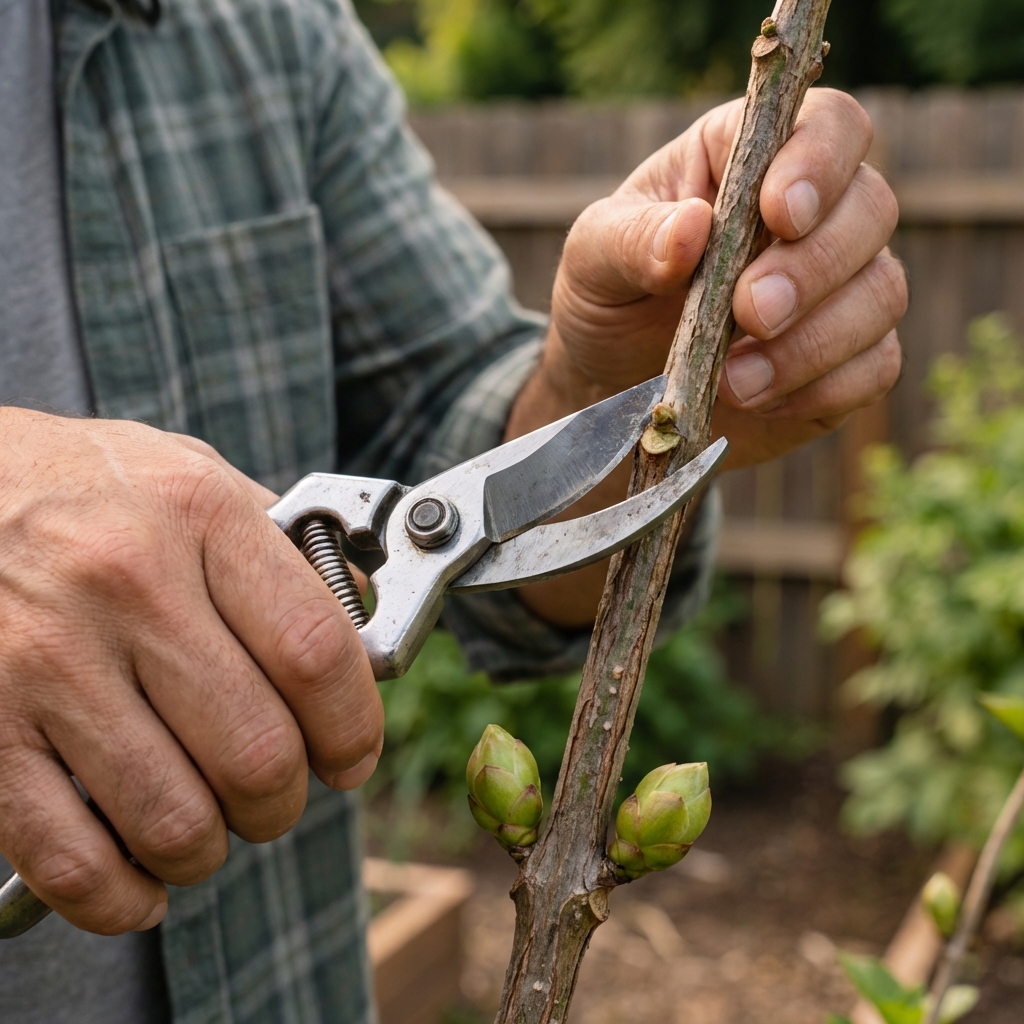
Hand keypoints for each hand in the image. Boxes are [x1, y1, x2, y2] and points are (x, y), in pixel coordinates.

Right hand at [0, 410, 382, 933]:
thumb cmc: (92, 486)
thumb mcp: (200, 479)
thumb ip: (286, 551)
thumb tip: (366, 628)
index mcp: (200, 516)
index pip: (317, 651)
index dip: (352, 727)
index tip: (352, 757)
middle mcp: (128, 583)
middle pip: (257, 750)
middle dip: (284, 803)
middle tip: (274, 797)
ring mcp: (47, 658)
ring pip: (174, 818)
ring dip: (208, 850)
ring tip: (206, 827)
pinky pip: (69, 857)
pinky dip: (120, 896)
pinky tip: (139, 878)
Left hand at [510, 87, 905, 471]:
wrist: (614, 391)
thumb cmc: (609, 302)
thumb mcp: (592, 261)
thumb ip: (633, 239)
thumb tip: (692, 226)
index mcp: (750, 159)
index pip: (826, 124)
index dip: (819, 161)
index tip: (780, 214)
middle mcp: (814, 215)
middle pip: (872, 207)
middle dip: (815, 265)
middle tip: (750, 312)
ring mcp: (839, 289)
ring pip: (883, 293)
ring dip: (814, 341)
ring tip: (736, 380)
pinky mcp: (846, 361)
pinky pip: (877, 367)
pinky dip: (823, 388)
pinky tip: (760, 400)